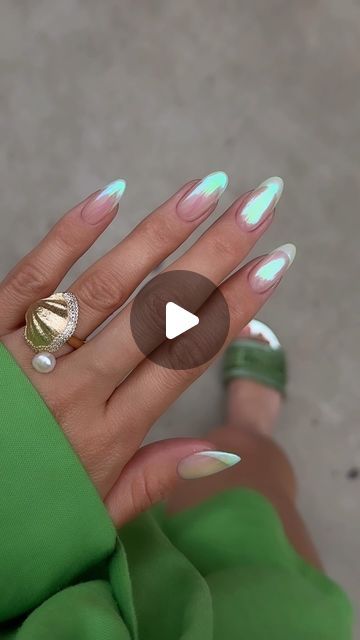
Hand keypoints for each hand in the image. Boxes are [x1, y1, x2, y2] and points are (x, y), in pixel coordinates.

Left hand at [0, 173, 293, 526]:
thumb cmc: (24, 508)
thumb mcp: (93, 510)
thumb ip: (153, 480)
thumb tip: (218, 453)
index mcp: (109, 433)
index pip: (186, 357)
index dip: (235, 308)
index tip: (273, 265)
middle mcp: (78, 390)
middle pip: (159, 312)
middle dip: (216, 255)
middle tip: (259, 208)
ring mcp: (32, 356)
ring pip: (107, 287)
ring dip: (160, 235)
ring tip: (207, 190)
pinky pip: (33, 277)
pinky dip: (70, 235)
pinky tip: (110, 197)